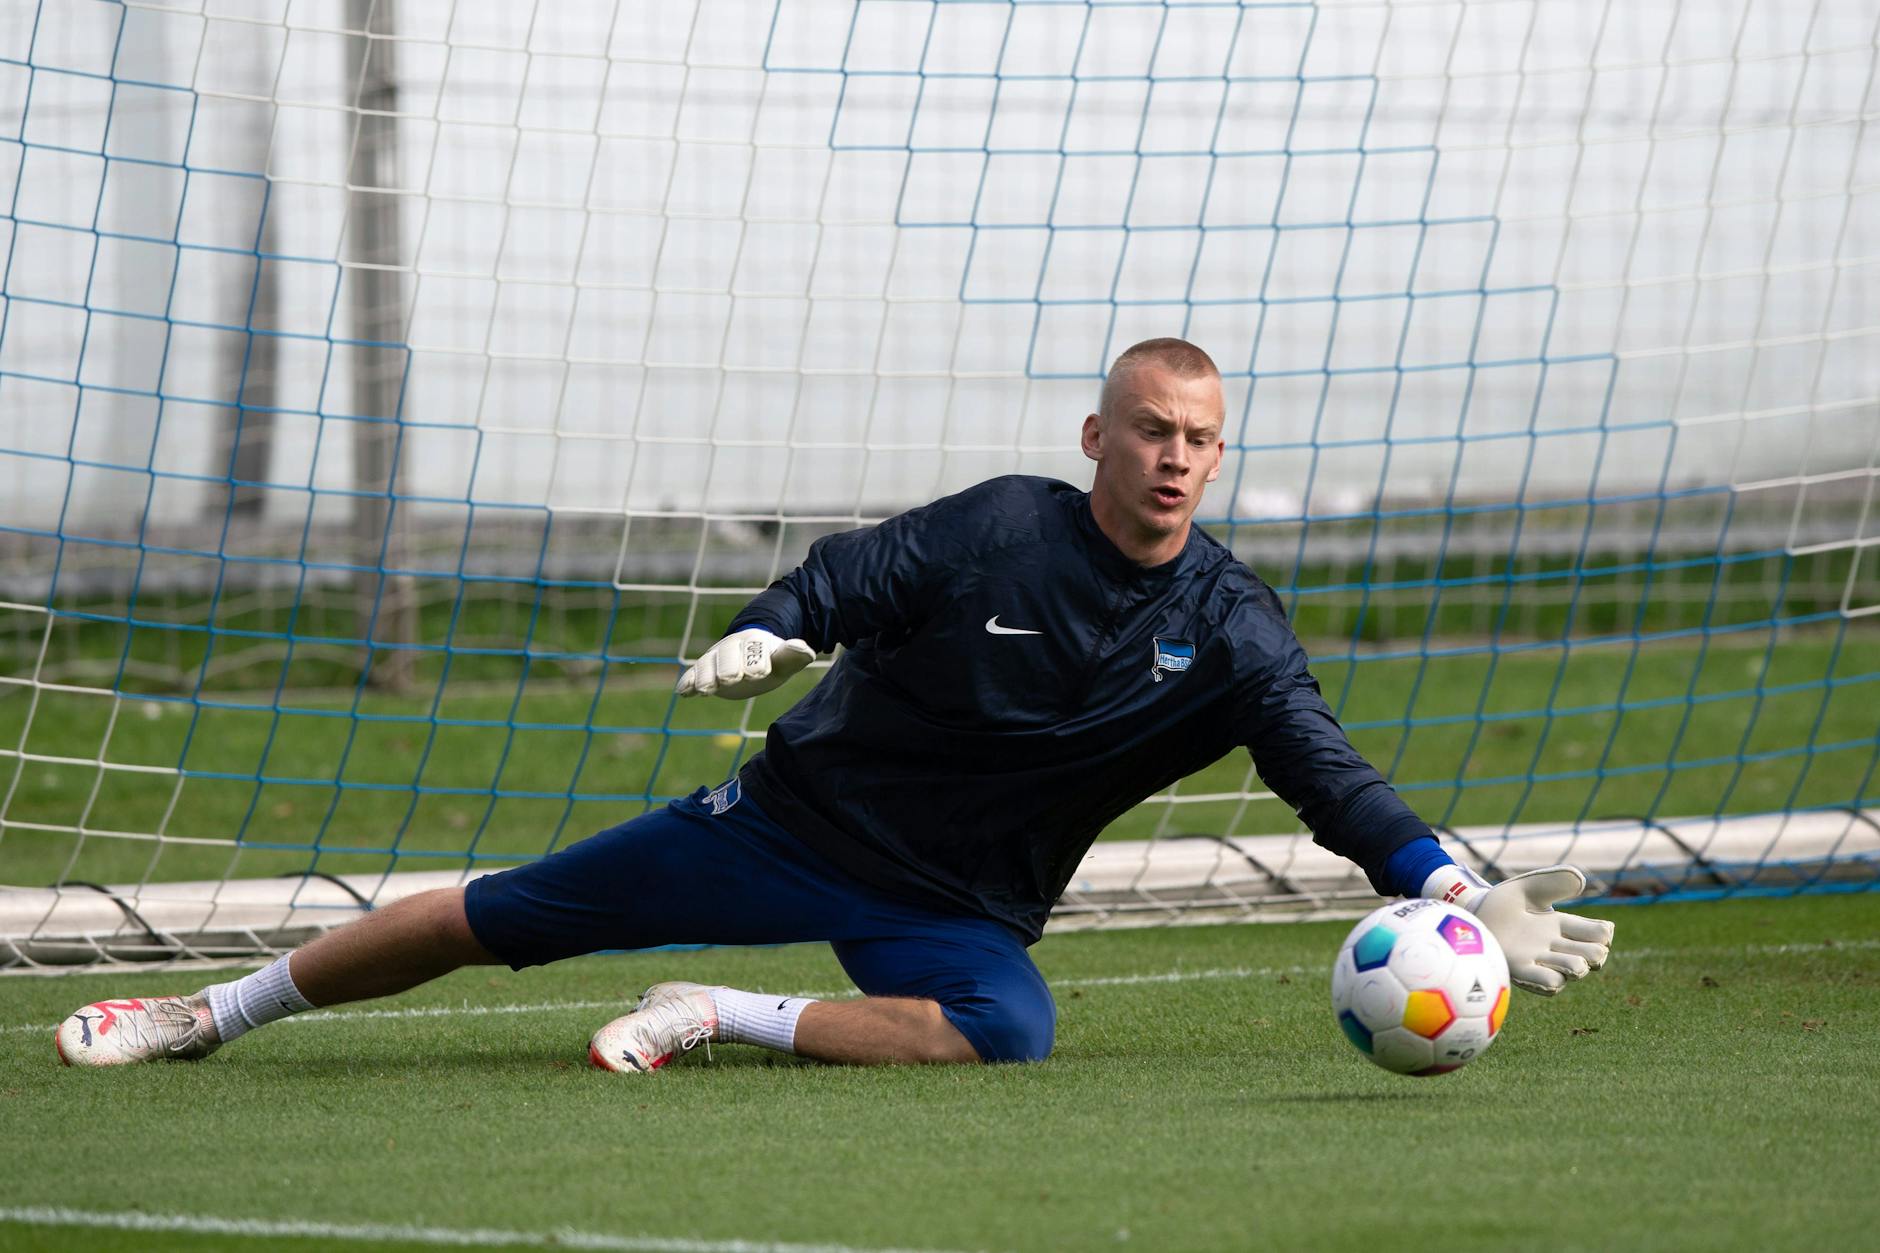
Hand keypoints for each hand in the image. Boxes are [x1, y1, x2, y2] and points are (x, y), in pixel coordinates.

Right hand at [676, 628, 814, 699]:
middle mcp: (732, 646)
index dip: (756, 662)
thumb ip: (793, 656)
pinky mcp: (704, 670)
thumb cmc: (771, 660)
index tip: (760, 674)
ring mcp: (716, 657)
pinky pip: (693, 674)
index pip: (754, 650)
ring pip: (707, 664)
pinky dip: (688, 682)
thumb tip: (806, 649)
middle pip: (727, 655)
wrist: (751, 654)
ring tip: (704, 690)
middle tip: (729, 681)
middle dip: (728, 667)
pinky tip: (683, 693)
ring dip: (704, 676)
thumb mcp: (784, 660)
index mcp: (754, 642)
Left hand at [1458, 866, 1614, 996]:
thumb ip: (1553, 882)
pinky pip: (1549, 984)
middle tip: (1582, 946)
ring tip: (1561, 954)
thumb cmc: (1499, 903)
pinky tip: (1543, 963)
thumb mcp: (1527, 887)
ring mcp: (1541, 960)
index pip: (1599, 933)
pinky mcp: (1522, 970)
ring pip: (1576, 971)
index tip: (1600, 929)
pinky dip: (1553, 978)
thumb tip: (1580, 879)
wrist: (1470, 915)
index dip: (1604, 933)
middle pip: (1595, 955)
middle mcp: (1556, 946)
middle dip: (1596, 953)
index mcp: (1561, 925)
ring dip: (1576, 965)